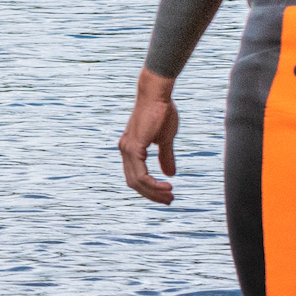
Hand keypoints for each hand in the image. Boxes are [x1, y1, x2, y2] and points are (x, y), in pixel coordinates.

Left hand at [118, 69, 178, 204]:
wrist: (157, 94)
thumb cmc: (161, 112)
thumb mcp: (165, 139)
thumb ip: (165, 156)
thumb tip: (170, 174)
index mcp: (130, 148)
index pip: (136, 176)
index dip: (150, 188)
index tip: (166, 195)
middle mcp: (124, 150)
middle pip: (134, 183)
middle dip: (152, 194)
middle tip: (169, 200)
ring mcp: (127, 149)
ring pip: (137, 181)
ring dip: (154, 192)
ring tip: (170, 196)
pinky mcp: (133, 147)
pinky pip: (140, 174)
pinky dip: (152, 184)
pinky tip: (166, 186)